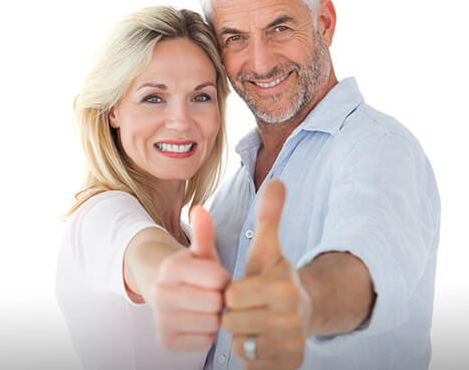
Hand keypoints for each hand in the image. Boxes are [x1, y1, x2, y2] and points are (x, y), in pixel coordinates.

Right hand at [153, 206, 229, 351]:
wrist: (161, 287)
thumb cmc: (190, 268)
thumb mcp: (199, 250)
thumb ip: (203, 231)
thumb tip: (200, 209)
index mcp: (171, 267)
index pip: (218, 280)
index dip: (222, 278)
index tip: (215, 276)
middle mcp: (161, 294)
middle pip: (215, 304)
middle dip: (219, 297)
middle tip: (211, 292)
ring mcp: (161, 320)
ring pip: (211, 324)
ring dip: (214, 316)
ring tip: (204, 305)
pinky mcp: (165, 341)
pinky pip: (205, 342)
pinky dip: (206, 333)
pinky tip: (198, 320)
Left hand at [222, 180, 310, 369]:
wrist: (301, 309)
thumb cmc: (274, 275)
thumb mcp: (268, 247)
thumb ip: (269, 216)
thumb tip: (277, 181)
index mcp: (284, 287)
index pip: (231, 295)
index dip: (231, 290)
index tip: (243, 286)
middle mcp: (292, 320)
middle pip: (232, 322)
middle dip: (233, 313)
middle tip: (248, 305)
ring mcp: (292, 346)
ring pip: (239, 345)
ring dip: (240, 334)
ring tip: (254, 320)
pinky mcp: (290, 366)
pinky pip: (250, 365)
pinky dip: (250, 354)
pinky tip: (261, 338)